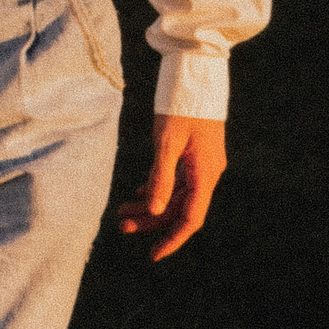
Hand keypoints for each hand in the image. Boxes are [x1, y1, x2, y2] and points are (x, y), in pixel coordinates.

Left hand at [115, 113, 224, 260]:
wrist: (195, 73)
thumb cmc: (180, 104)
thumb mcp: (167, 141)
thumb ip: (162, 176)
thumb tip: (155, 210)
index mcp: (205, 173)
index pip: (190, 218)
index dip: (171, 238)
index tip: (153, 254)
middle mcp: (207, 172)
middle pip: (179, 207)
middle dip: (151, 219)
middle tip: (121, 225)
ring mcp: (202, 163)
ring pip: (176, 194)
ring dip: (151, 203)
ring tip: (122, 211)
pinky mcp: (195, 153)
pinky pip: (177, 179)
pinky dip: (158, 187)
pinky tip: (140, 191)